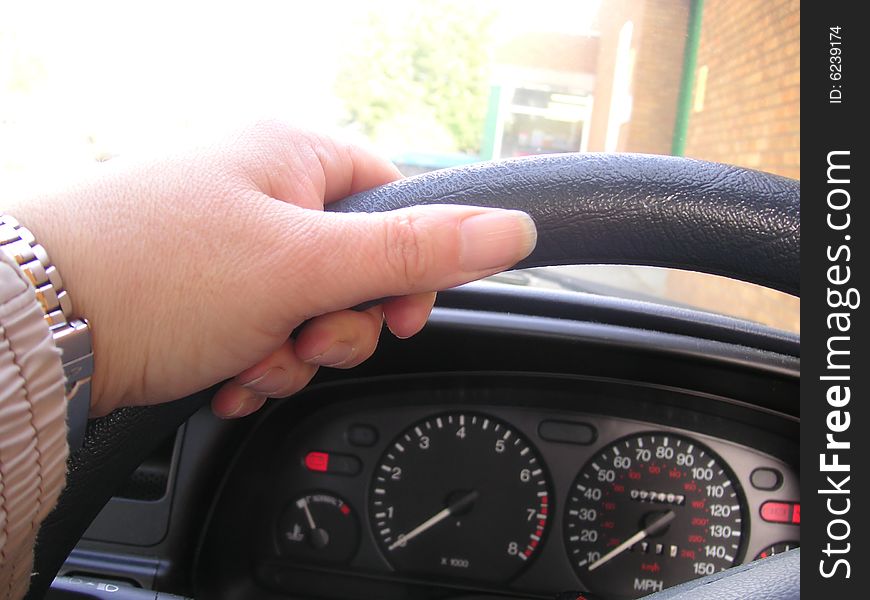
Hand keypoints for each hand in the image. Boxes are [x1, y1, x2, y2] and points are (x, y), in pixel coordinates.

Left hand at [6, 121, 536, 417]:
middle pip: (355, 265)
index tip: (398, 314)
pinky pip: (264, 327)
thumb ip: (416, 250)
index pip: (395, 201)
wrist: (34, 326)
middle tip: (304, 340)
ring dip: (293, 353)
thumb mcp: (305, 264)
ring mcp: (229, 241)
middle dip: (339, 324)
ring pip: (309, 308)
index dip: (409, 267)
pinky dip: (257, 362)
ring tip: (250, 361)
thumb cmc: (159, 272)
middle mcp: (262, 189)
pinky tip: (227, 375)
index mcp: (293, 154)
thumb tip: (512, 228)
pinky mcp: (203, 288)